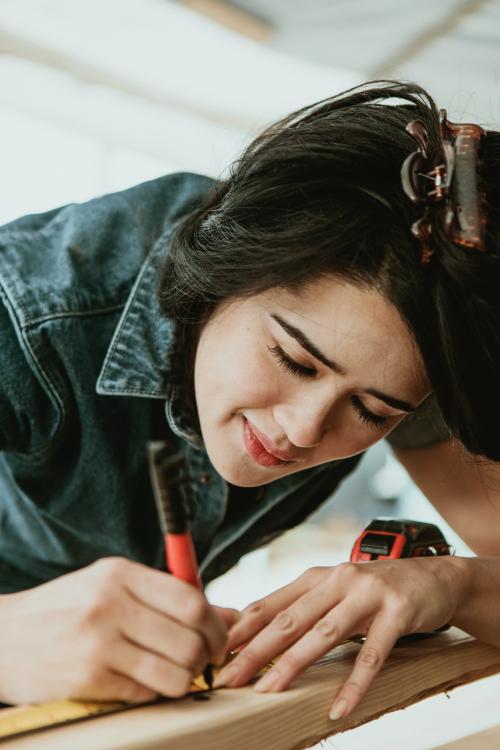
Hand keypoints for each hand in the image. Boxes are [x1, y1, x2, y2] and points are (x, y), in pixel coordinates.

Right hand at [0, 557, 236, 704]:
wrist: (4, 637)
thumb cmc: (68, 608)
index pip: (191, 599)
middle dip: (208, 654)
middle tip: (205, 661)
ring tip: (178, 673)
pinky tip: (148, 682)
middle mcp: (110, 604)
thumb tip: (229, 615)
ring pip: (175, 670)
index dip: (216, 623)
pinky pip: (146, 691)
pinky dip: (157, 691)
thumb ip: (168, 596)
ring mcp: (97, 642)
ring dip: (187, 678)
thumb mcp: (112, 586)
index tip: (219, 636)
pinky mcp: (87, 679)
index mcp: (120, 574)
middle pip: (189, 636)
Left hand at [213, 556, 467, 719]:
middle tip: (228, 677)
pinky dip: (354, 684)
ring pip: (323, 634)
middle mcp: (338, 580)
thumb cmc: (377, 589)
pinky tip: (339, 708)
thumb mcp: (336, 589)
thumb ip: (303, 606)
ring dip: (292, 664)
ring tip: (268, 691)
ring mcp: (368, 595)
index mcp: (317, 576)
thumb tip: (257, 632)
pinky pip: (372, 655)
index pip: (271, 602)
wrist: (434, 577)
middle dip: (255, 650)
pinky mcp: (397, 614)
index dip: (241, 627)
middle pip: (289, 619)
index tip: (214, 650)